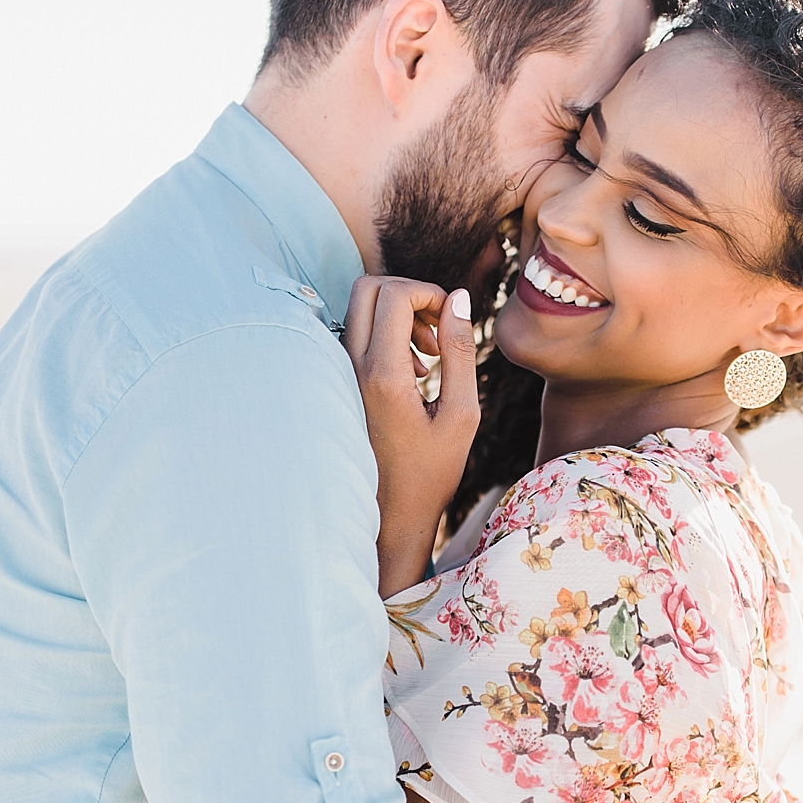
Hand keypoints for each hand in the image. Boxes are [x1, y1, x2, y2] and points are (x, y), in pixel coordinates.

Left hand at [342, 275, 479, 595]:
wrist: (391, 515)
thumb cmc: (432, 471)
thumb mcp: (462, 413)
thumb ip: (460, 351)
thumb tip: (457, 298)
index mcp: (382, 376)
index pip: (394, 294)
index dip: (429, 293)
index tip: (451, 322)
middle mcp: (351, 369)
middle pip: (367, 287)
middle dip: (409, 294)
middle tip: (437, 329)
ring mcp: (340, 375)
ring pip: (360, 309)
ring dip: (399, 315)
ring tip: (431, 355)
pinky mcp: (340, 382)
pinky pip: (359, 334)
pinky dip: (387, 334)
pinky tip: (415, 372)